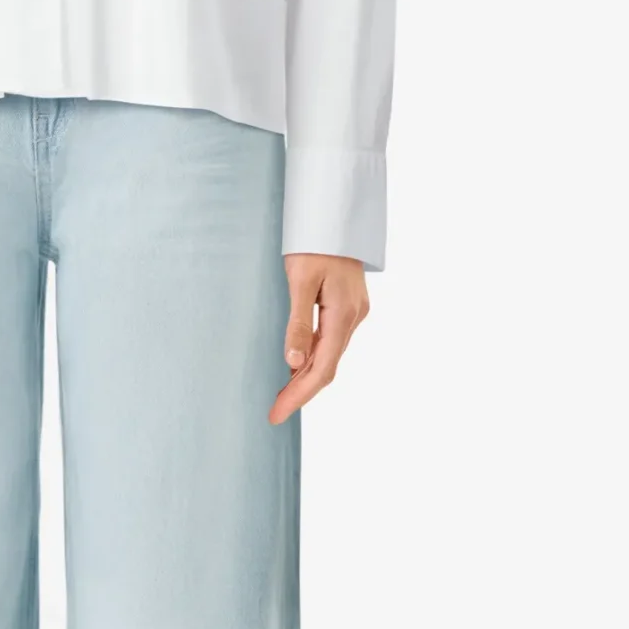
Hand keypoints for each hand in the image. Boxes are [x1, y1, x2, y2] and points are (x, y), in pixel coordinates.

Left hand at [269, 252, 369, 421]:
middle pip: (327, 367)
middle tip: (275, 412)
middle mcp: (353, 318)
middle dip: (301, 392)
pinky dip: (314, 358)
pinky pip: (332, 341)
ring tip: (281, 396)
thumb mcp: (300, 280)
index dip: (299, 395)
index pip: (321, 369)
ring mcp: (354, 312)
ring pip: (330, 356)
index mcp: (343, 315)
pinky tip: (297, 366)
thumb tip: (292, 363)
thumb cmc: (314, 243)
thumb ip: (298, 323)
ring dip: (307, 377)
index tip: (277, 413)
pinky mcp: (348, 306)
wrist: (335, 215)